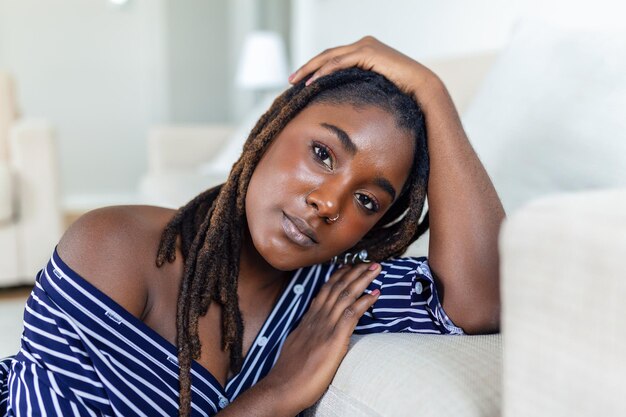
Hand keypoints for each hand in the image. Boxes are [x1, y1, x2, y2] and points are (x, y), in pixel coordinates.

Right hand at [261, 262, 381, 412]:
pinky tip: (375, 294)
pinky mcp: (334, 339)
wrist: (284, 387)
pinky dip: (364, 302)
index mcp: (310, 319)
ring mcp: (325, 327)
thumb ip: (308, 333)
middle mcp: (317, 318)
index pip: (326, 291)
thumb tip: (313, 329)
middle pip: (337, 288)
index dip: (339, 276)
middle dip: (354, 272)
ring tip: (376, 269)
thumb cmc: (291, 372)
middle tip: (369, 261)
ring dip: (362, 280)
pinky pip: (351, 314)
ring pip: (345, 295)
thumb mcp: (297, 345)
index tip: (350, 266)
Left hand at [289, 36, 440, 101]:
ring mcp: (365, 46)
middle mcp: (363, 45)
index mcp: (365, 51)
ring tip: (297, 83)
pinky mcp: (367, 52)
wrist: (422, 89)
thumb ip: (359, 90)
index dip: (315, 69)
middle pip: (327, 55)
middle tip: (290, 80)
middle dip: (307, 68)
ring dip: (310, 70)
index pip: (334, 58)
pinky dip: (324, 72)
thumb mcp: (374, 91)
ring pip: (329, 57)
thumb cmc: (402, 95)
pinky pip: (339, 62)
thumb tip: (346, 106)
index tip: (301, 82)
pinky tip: (313, 83)